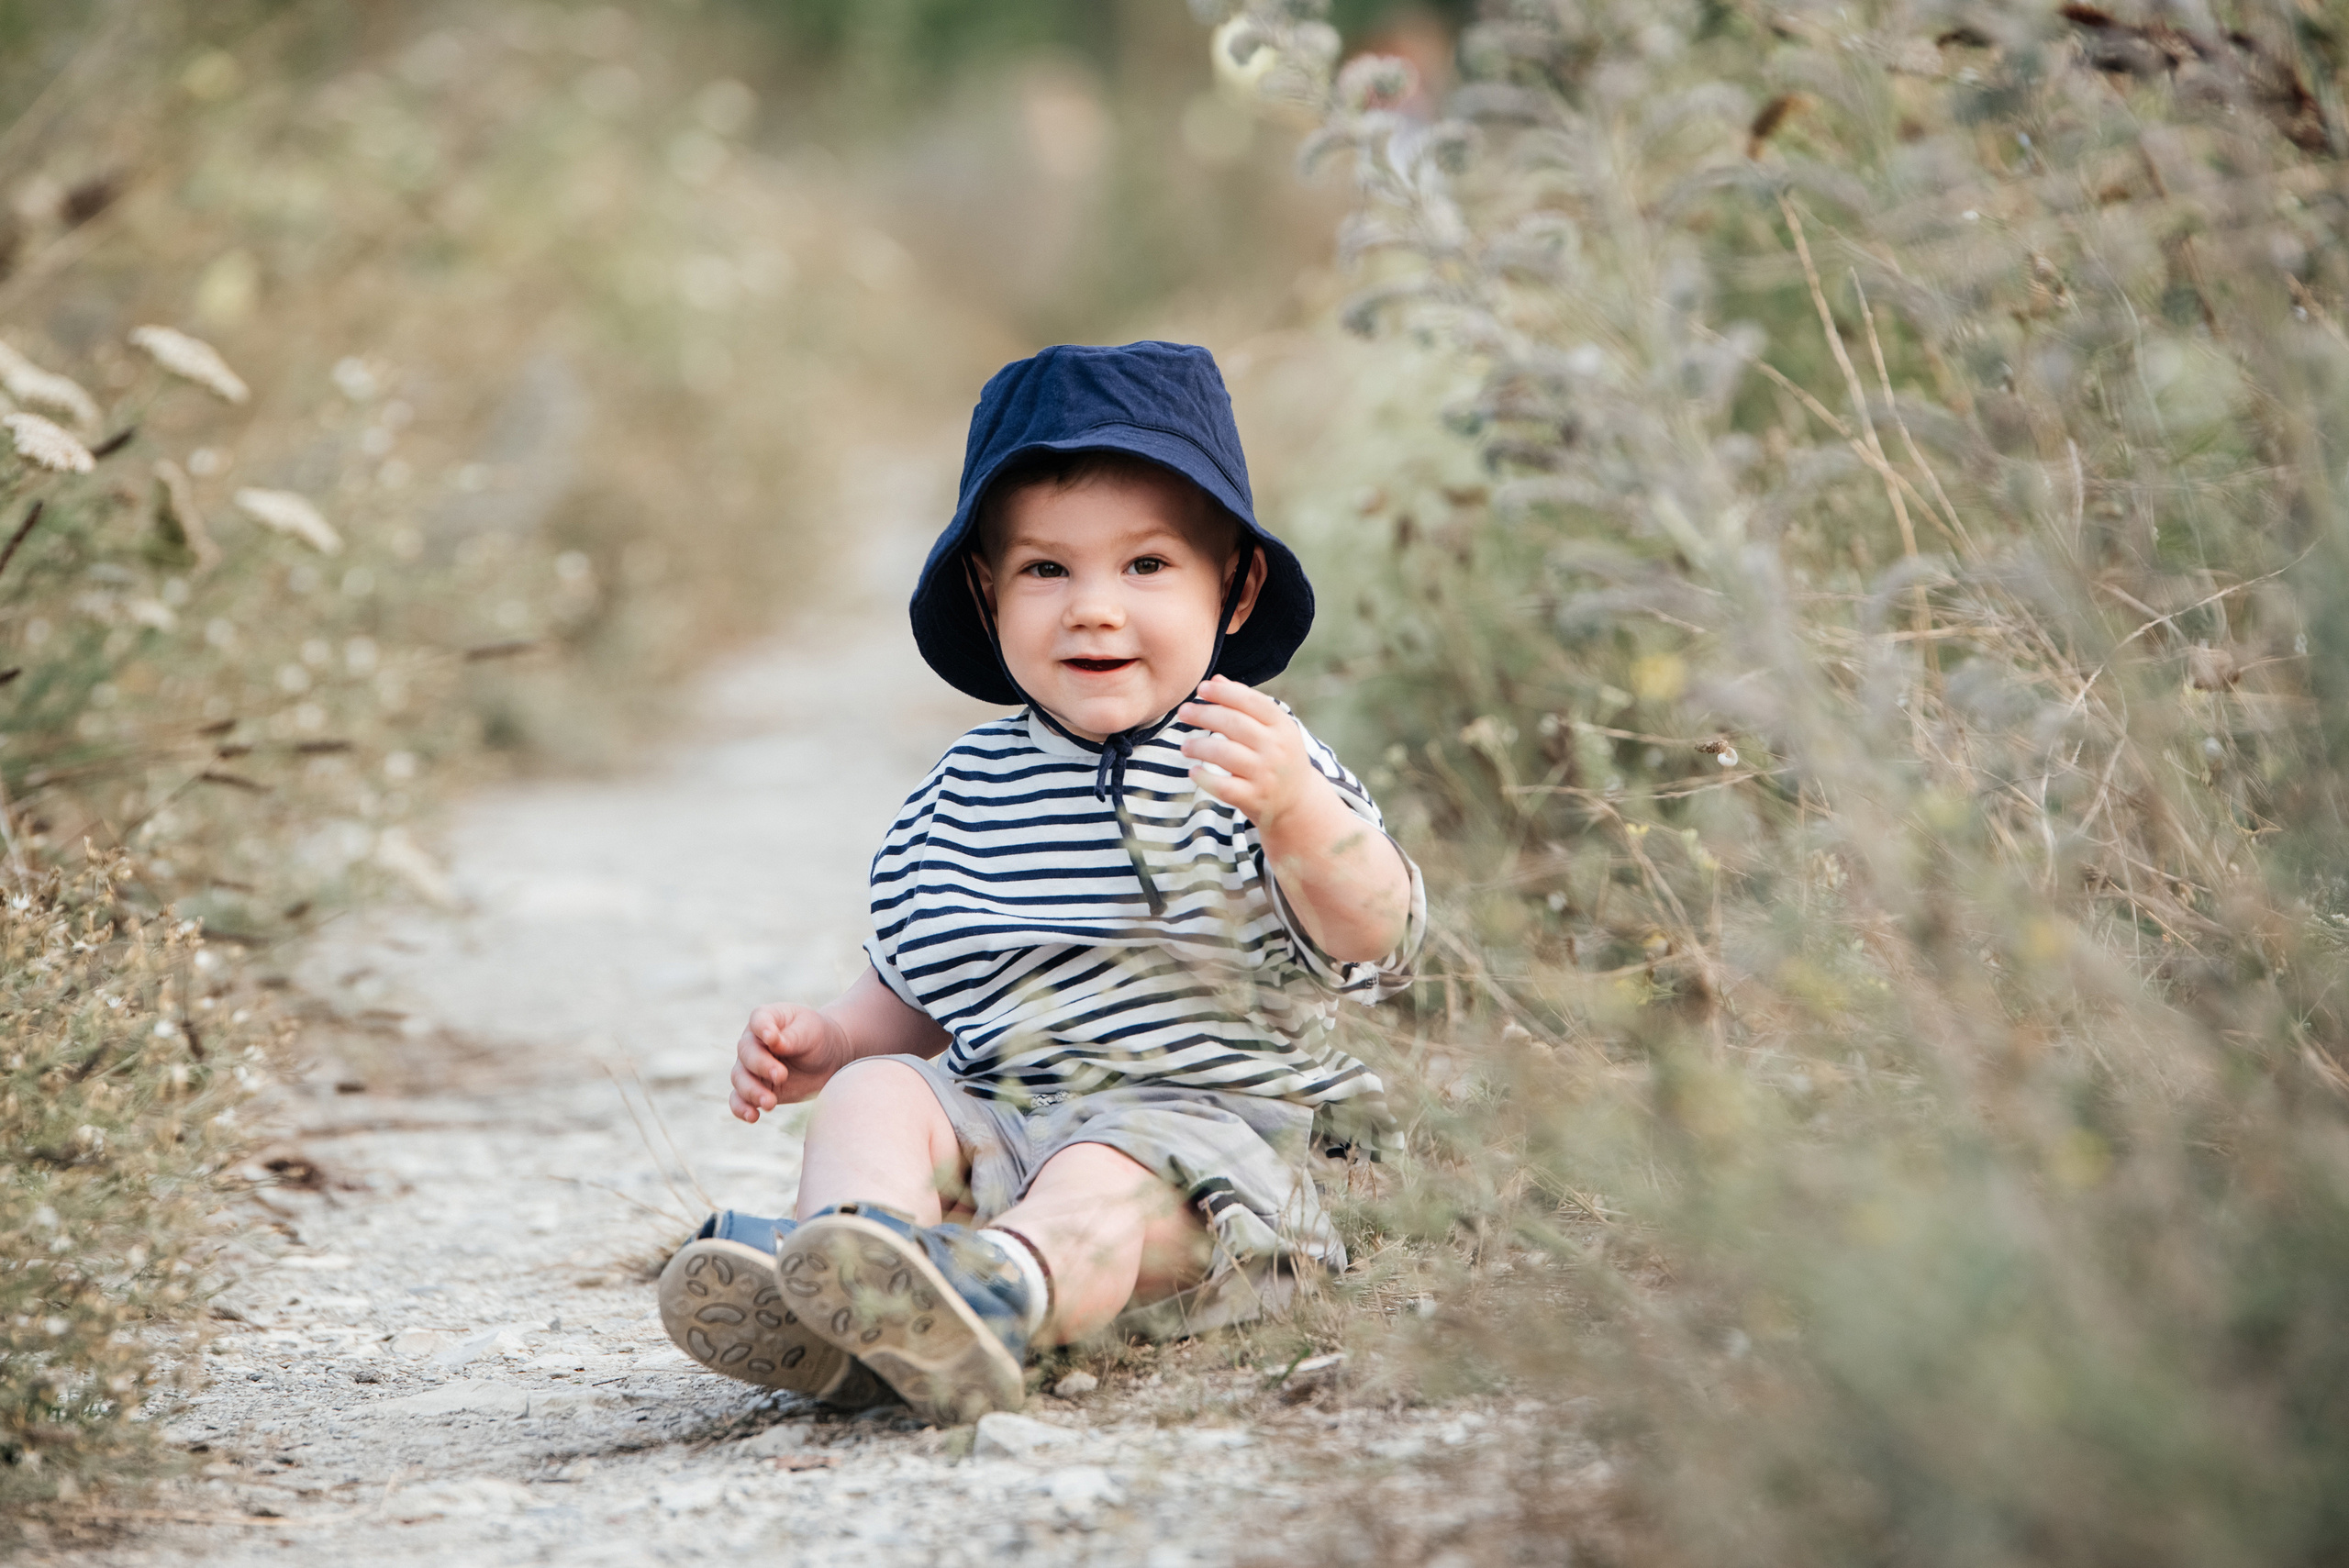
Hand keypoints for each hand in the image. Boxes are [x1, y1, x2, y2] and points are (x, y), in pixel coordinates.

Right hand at [728, 1003, 851, 1122]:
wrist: (827, 1059)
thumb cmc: (817, 1037)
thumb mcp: (811, 1031)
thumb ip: (792, 1037)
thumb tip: (773, 1041)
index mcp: (766, 1019)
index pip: (758, 1020)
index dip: (762, 1029)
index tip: (771, 1039)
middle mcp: (752, 1042)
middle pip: (746, 1053)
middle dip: (761, 1066)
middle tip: (781, 1076)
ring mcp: (750, 1067)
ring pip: (739, 1079)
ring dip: (751, 1091)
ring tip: (770, 1102)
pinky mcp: (755, 1089)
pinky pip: (739, 1100)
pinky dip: (742, 1109)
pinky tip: (753, 1117)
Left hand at [1177, 675, 1323, 830]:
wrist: (1297, 801)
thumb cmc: (1278, 756)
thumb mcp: (1273, 729)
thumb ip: (1246, 703)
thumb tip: (1215, 679)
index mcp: (1282, 726)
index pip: (1251, 702)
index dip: (1224, 693)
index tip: (1201, 688)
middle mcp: (1276, 749)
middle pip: (1234, 725)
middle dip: (1204, 715)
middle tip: (1183, 712)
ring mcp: (1266, 775)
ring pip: (1225, 754)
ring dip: (1200, 746)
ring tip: (1185, 745)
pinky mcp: (1254, 798)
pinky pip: (1223, 787)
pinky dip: (1205, 778)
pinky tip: (1194, 771)